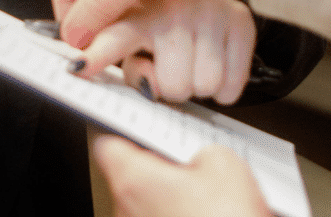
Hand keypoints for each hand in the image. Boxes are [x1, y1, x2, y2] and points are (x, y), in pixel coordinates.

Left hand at [74, 0, 255, 104]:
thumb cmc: (158, 25)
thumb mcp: (133, 38)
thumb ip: (126, 64)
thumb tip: (146, 87)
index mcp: (137, 12)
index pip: (115, 37)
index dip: (97, 55)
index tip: (78, 67)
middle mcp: (174, 8)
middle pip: (172, 86)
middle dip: (170, 86)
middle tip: (167, 67)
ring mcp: (209, 12)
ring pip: (204, 86)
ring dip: (197, 85)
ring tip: (190, 62)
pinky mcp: (240, 20)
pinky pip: (231, 84)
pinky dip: (224, 86)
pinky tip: (213, 64)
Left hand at [93, 136, 267, 216]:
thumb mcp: (224, 164)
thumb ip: (201, 147)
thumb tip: (201, 153)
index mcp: (132, 180)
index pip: (106, 142)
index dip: (125, 128)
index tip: (137, 123)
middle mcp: (125, 210)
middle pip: (129, 175)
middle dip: (158, 166)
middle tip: (189, 162)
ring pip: (147, 203)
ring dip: (171, 196)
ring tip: (207, 196)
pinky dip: (178, 215)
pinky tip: (207, 214)